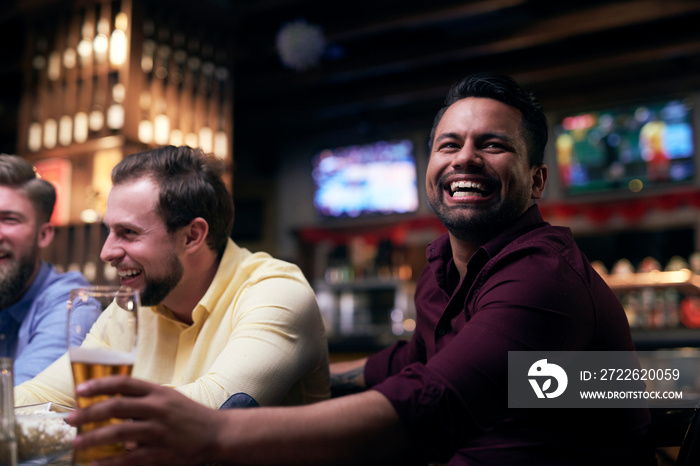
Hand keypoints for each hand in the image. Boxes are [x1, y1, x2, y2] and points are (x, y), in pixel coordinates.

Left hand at [68, 376, 224, 465]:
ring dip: (94, 437)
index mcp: (159, 392)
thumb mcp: (170, 399)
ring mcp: (161, 431)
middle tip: (70, 419)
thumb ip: (144, 400)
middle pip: (117, 406)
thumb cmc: (190, 416)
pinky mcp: (163, 452)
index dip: (100, 385)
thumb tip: (112, 404)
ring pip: (120, 431)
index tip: (80, 390)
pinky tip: (96, 462)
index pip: (125, 383)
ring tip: (77, 442)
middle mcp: (159, 408)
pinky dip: (111, 461)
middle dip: (89, 412)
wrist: (218, 433)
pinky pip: (131, 458)